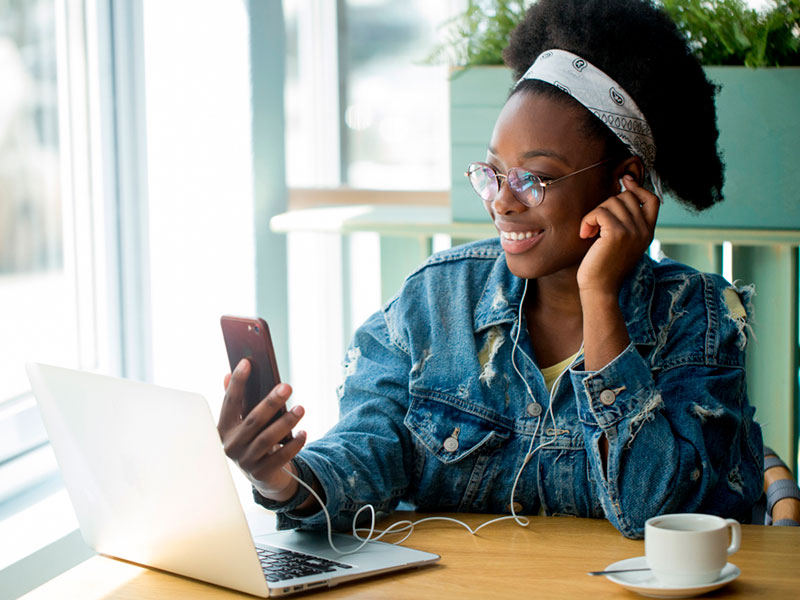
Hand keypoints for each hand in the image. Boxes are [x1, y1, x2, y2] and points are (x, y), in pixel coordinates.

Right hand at [218, 359, 306, 501]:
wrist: (261, 475)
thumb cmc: (253, 440)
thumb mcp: (242, 422)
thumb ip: (236, 401)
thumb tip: (228, 374)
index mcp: (224, 429)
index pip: (230, 402)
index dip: (237, 383)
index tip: (246, 362)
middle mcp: (231, 445)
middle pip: (253, 420)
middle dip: (270, 402)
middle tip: (287, 387)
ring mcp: (245, 461)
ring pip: (267, 439)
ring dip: (286, 422)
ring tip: (300, 408)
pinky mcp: (261, 473)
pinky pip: (280, 457)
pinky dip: (294, 445)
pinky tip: (304, 433)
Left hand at [577, 175, 659, 296]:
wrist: (600, 289)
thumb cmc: (604, 266)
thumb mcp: (621, 242)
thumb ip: (626, 222)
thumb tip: (622, 192)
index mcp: (648, 232)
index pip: (653, 200)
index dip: (638, 188)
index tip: (624, 181)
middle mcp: (644, 230)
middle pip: (627, 197)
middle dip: (607, 205)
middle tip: (596, 225)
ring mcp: (633, 231)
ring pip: (612, 202)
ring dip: (595, 214)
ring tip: (590, 232)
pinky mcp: (617, 233)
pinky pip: (600, 212)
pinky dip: (588, 220)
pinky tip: (585, 234)